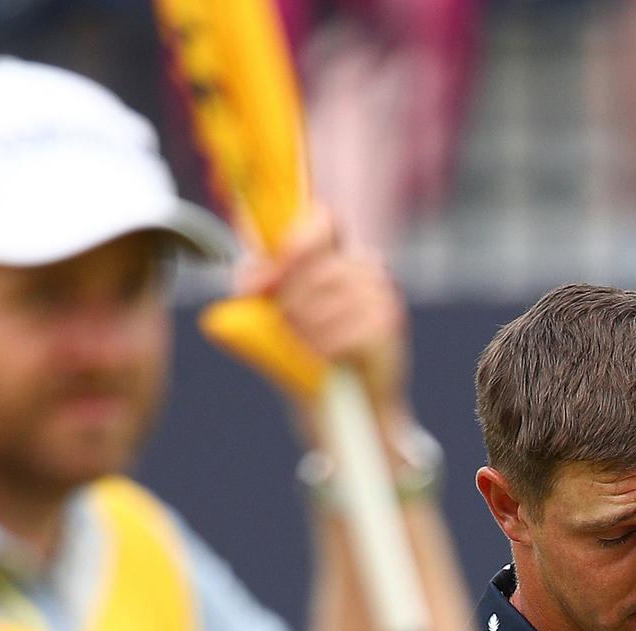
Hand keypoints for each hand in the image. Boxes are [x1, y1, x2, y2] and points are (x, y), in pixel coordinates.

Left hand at [235, 207, 409, 422]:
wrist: (344, 406)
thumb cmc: (308, 352)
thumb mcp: (275, 314)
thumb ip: (261, 288)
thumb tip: (248, 281)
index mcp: (340, 255)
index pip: (323, 219)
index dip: (295, 241)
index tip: (273, 274)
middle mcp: (366, 267)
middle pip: (312, 270)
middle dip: (288, 303)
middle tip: (286, 326)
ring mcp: (380, 294)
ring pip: (321, 305)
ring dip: (303, 333)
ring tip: (309, 348)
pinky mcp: (387, 325)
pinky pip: (338, 334)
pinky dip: (322, 351)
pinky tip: (326, 360)